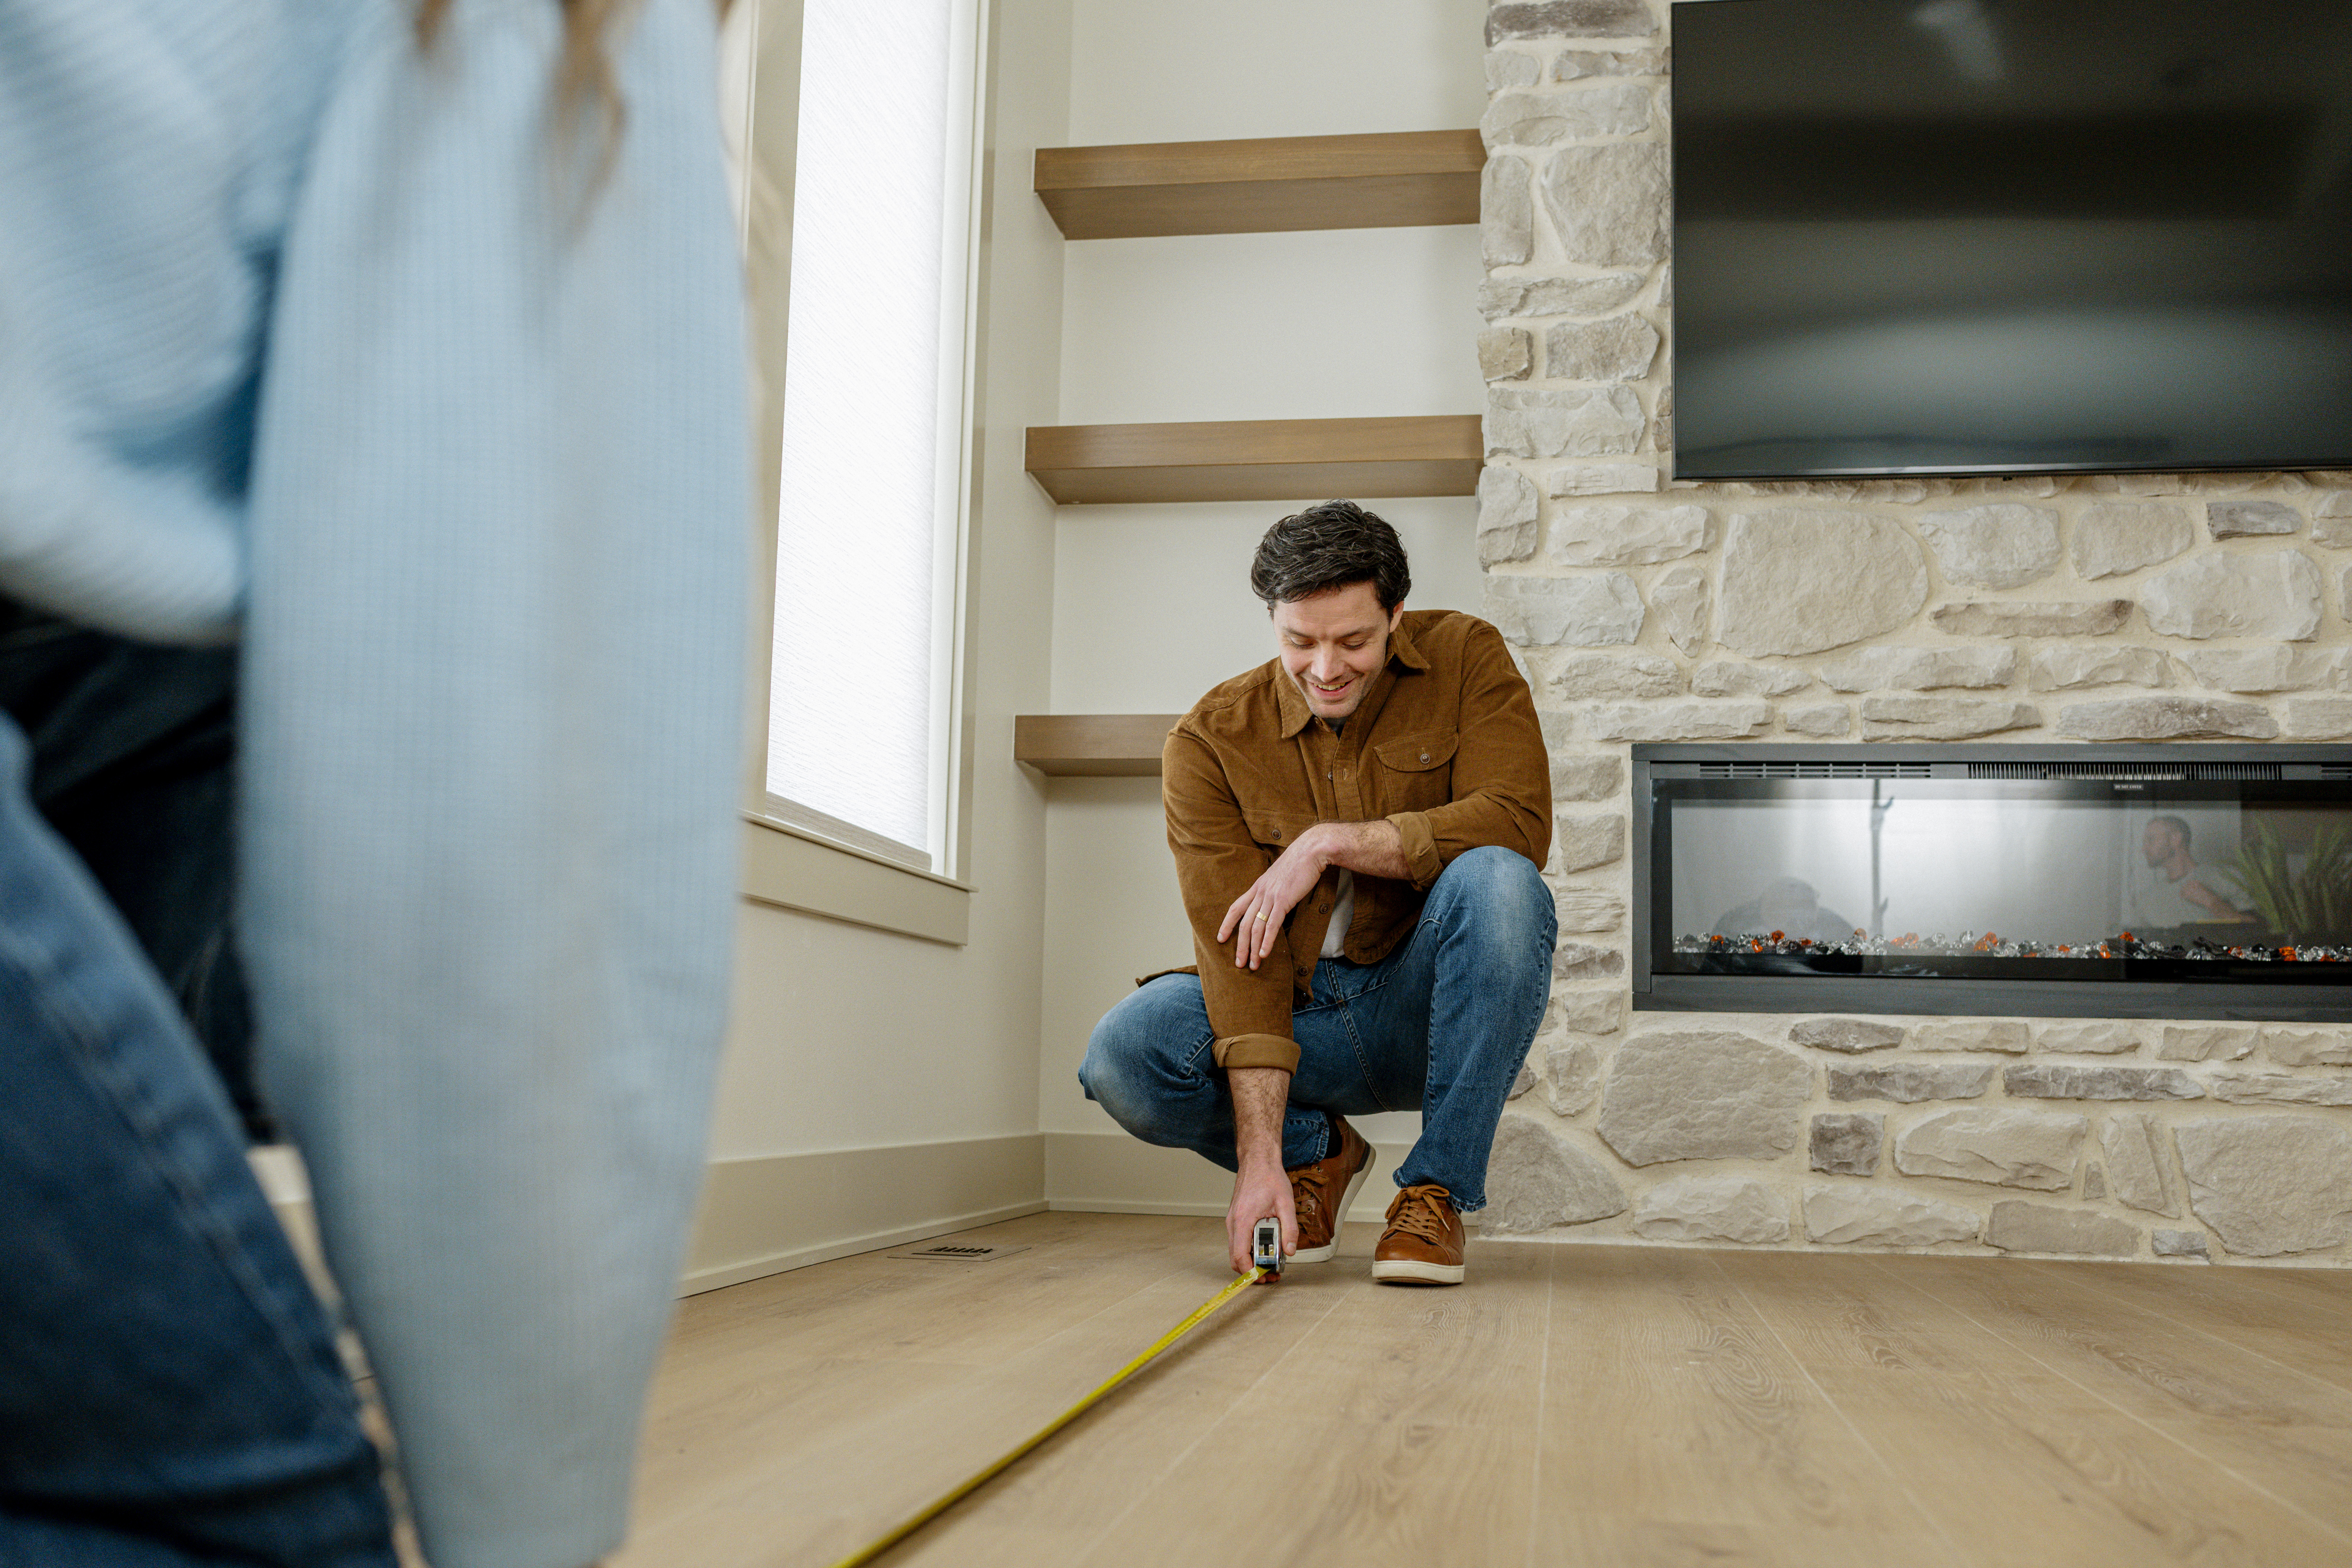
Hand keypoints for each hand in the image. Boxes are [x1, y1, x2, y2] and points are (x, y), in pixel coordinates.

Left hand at [1215, 830, 1328, 968]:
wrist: (1310, 851)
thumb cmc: (1298, 864)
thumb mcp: (1279, 877)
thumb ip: (1273, 890)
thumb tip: (1273, 903)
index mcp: (1257, 887)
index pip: (1235, 908)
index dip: (1227, 924)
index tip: (1220, 938)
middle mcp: (1260, 893)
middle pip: (1244, 924)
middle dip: (1240, 946)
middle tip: (1239, 964)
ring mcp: (1270, 896)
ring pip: (1256, 927)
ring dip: (1253, 949)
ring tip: (1253, 965)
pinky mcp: (1283, 900)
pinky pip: (1272, 925)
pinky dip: (1267, 941)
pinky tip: (1264, 954)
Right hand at [1226, 1158, 1295, 1275]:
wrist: (1257, 1161)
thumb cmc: (1269, 1178)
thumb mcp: (1286, 1203)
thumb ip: (1289, 1229)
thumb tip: (1290, 1252)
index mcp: (1243, 1220)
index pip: (1239, 1255)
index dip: (1250, 1271)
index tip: (1263, 1278)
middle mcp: (1233, 1222)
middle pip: (1234, 1257)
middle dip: (1251, 1271)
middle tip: (1270, 1276)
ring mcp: (1232, 1220)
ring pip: (1235, 1250)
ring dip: (1250, 1261)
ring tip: (1270, 1264)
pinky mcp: (1235, 1219)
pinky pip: (1238, 1240)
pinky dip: (1248, 1249)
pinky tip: (1265, 1249)